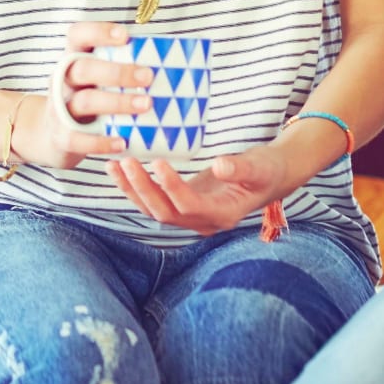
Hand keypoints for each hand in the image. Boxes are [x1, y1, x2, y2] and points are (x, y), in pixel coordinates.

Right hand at [17, 22, 152, 169]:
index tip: (125, 36)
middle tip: (148, 77)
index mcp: (74, 59)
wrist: (50, 137)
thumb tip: (175, 61)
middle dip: (117, 72)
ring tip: (146, 105)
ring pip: (85, 101)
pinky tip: (123, 142)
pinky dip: (101, 142)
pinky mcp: (60, 137)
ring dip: (117, 102)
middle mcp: (63, 81)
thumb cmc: (88, 99)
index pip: (78, 36)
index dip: (98, 32)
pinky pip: (78, 139)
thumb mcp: (97, 79)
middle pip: (83, 69)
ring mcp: (59, 109)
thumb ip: (123, 68)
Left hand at [107, 142, 287, 235]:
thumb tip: (220, 164)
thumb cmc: (268, 170)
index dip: (172, 187)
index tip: (159, 161)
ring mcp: (191, 216)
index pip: (189, 206)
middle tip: (127, 161)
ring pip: (154, 210)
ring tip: (114, 165)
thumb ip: (241, 167)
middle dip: (143, 188)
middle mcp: (203, 222)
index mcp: (223, 215)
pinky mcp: (183, 205)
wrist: (270, 177)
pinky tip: (122, 170)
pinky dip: (136, 188)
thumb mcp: (261, 166)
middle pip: (165, 212)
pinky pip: (154, 201)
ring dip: (132, 190)